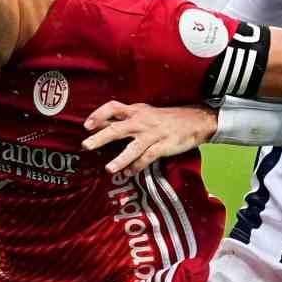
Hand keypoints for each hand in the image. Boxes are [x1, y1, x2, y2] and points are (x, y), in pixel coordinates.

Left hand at [82, 102, 218, 175]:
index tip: (86, 125)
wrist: (195, 121)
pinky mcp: (164, 146)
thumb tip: (99, 124)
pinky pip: (148, 158)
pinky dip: (137, 166)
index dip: (99, 114)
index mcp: (136, 111)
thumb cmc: (165, 118)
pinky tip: (128, 173)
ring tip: (109, 169)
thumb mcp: (144, 113)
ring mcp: (153, 134)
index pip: (113, 107)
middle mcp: (142, 121)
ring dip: (120, 159)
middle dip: (101, 137)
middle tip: (86, 145)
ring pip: (133, 147)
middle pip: (118, 128)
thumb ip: (123, 119)